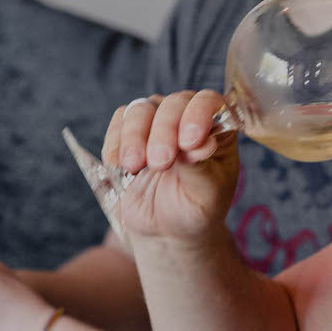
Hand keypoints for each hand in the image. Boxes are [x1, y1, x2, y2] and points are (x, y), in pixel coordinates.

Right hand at [102, 91, 239, 243]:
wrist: (165, 228)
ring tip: (135, 166)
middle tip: (160, 163)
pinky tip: (120, 166)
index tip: (190, 141)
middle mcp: (185, 116)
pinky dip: (115, 143)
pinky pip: (118, 124)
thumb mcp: (206, 194)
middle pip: (173, 104)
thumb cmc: (194, 208)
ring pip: (141, 110)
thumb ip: (201, 167)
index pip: (209, 102)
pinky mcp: (128, 132)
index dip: (198, 114)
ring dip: (135, 136)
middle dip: (164, 131)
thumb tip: (200, 143)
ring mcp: (155, 121)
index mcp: (216, 127)